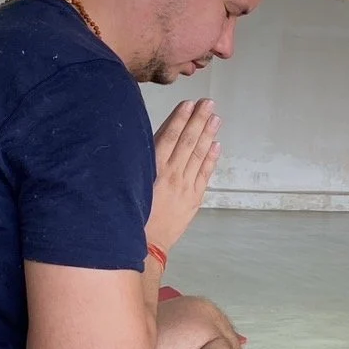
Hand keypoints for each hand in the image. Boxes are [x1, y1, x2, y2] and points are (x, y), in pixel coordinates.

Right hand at [144, 99, 220, 252]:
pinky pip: (204, 174)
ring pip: (198, 155)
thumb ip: (144, 164)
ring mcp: (185, 186)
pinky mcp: (193, 199)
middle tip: (208, 104)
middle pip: (187, 142)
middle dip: (198, 121)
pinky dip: (211, 159)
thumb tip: (152, 142)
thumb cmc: (133, 214)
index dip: (180, 119)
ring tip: (215, 118)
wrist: (145, 245)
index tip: (189, 104)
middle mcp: (171, 175)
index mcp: (153, 169)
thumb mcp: (132, 185)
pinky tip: (216, 145)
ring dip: (208, 134)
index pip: (169, 137)